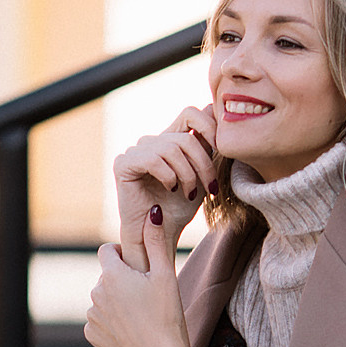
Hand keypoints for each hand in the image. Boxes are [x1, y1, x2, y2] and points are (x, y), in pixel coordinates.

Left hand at [85, 209, 192, 346]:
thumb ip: (156, 242)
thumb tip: (152, 212)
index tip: (137, 265)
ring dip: (117, 302)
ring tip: (141, 315)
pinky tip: (131, 330)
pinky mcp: (91, 334)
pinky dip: (112, 322)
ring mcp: (91, 315)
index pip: (107, 250)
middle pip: (108, 277)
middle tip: (147, 295)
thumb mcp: (166, 276)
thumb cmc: (167, 316)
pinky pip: (100, 320)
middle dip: (123, 280)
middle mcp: (95, 292)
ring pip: (103, 299)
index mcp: (112, 275)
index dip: (122, 254)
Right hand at [112, 106, 218, 267]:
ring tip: (189, 193)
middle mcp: (152, 141)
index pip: (192, 114)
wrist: (156, 236)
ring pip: (172, 147)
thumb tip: (213, 110)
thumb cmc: (178, 209)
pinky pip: (153, 159)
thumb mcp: (201, 174)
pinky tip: (170, 188)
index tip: (221, 152)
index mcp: (170, 140)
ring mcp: (136, 151)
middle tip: (210, 187)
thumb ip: (207, 146)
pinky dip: (168, 175)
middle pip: (186, 135)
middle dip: (203, 163)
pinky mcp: (123, 163)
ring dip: (187, 174)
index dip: (210, 126)